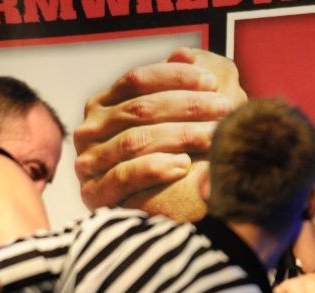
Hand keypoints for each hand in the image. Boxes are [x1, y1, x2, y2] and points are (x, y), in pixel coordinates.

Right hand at [74, 48, 246, 211]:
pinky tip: (183, 165)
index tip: (212, 82)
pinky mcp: (94, 195)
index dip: (175, 77)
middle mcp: (90, 130)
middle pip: (140, 109)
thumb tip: (186, 52)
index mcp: (104, 105)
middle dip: (187, 106)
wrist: (155, 218)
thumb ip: (179, 89)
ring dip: (180, 136)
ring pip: (135, 141)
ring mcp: (89, 162)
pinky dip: (154, 168)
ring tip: (214, 136)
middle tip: (225, 107)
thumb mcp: (174, 122)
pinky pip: (123, 176)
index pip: (137, 80)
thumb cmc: (169, 163)